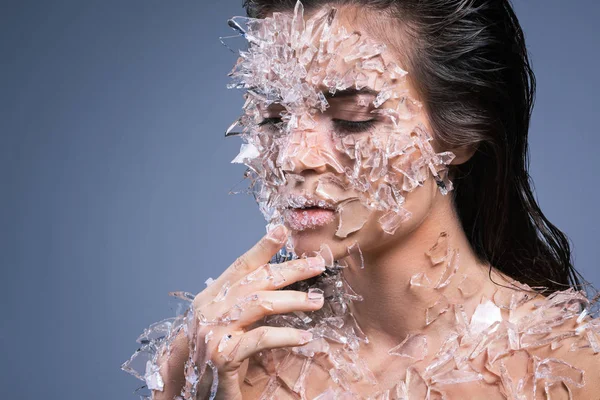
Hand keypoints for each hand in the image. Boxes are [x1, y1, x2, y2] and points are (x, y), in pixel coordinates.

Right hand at [153, 225, 325, 399]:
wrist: (183, 386)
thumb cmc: (208, 350)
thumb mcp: (222, 319)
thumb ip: (241, 300)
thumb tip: (276, 281)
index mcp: (212, 295)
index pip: (241, 264)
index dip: (263, 246)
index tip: (283, 230)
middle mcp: (211, 308)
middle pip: (258, 280)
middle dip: (291, 270)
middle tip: (317, 265)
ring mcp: (215, 330)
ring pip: (261, 304)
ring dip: (294, 301)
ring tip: (317, 301)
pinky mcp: (224, 354)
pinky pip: (261, 338)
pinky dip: (285, 335)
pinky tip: (304, 337)